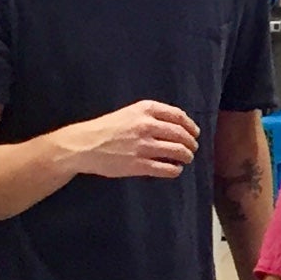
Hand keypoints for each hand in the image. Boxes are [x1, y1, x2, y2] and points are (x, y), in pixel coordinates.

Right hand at [69, 100, 199, 181]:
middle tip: (192, 148)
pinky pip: (166, 168)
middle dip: (191, 142)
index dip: (190, 125)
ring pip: (177, 151)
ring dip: (186, 156)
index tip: (195, 132)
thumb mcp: (130, 112)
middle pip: (180, 134)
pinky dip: (175, 170)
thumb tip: (177, 125)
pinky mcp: (138, 165)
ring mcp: (143, 146)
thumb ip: (151, 115)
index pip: (178, 115)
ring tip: (186, 158)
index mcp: (145, 109)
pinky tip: (175, 169)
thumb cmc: (107, 128)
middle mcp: (147, 125)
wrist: (85, 145)